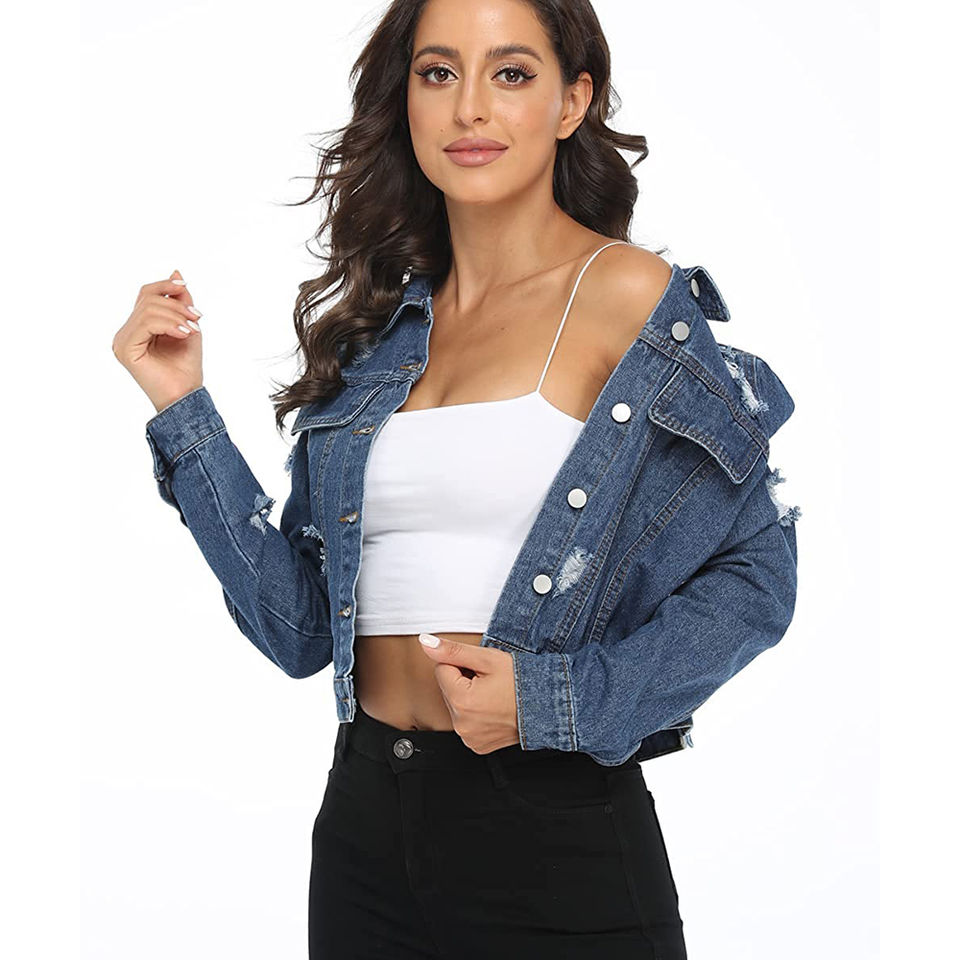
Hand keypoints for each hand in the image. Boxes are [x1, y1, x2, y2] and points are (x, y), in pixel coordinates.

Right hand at [112, 269, 204, 414]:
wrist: (186, 394)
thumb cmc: (186, 366)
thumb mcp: (187, 326)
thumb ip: (180, 302)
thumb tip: (175, 272)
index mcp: (138, 326)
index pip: (146, 295)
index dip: (165, 286)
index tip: (185, 287)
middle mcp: (126, 332)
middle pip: (148, 299)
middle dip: (177, 306)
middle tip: (197, 319)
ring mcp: (122, 341)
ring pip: (148, 310)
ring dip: (176, 316)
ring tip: (192, 329)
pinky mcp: (125, 349)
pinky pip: (145, 324)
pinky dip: (169, 325)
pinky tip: (183, 334)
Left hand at [417, 633, 520, 753]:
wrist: (549, 706)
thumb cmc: (522, 681)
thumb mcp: (487, 659)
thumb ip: (453, 650)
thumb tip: (425, 642)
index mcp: (461, 701)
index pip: (442, 669)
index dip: (462, 664)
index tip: (482, 670)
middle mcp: (461, 724)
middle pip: (448, 689)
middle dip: (463, 681)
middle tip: (490, 682)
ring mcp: (469, 738)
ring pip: (455, 705)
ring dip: (468, 697)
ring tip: (493, 695)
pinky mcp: (476, 745)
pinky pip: (465, 723)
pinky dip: (475, 715)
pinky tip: (493, 709)